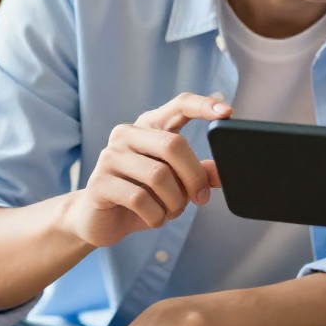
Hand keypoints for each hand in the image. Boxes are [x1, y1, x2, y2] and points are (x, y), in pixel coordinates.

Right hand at [65, 93, 227, 248]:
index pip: (178, 105)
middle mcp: (127, 134)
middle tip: (201, 199)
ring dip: (175, 202)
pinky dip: (156, 215)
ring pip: (159, 176)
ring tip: (172, 212)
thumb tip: (225, 173)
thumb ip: (198, 174)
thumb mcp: (174, 184)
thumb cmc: (142, 196)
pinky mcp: (99, 182)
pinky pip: (140, 199)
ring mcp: (110, 156)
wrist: (98, 221)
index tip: (226, 112)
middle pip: (173, 145)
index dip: (202, 106)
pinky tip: (155, 218)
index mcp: (149, 127)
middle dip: (194, 177)